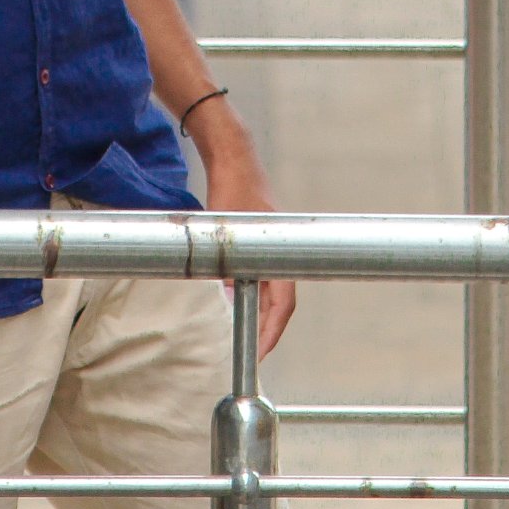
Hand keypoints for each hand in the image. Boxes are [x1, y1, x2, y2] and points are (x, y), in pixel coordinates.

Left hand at [205, 159, 295, 361]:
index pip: (283, 302)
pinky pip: (259, 277)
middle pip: (279, 301)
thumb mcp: (224, 231)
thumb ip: (226, 265)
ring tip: (246, 336)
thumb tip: (227, 298)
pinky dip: (250, 294)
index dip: (273, 329)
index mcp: (279, 251)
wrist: (232, 157)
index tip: (261, 352)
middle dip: (266, 328)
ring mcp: (270, 248)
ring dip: (258, 312)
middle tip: (253, 352)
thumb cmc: (231, 187)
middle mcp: (279, 253)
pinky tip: (235, 303)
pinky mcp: (259, 243)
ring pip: (269, 291)